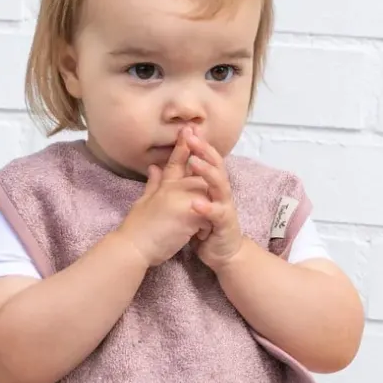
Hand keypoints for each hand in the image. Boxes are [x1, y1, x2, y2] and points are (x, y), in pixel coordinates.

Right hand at [113, 128, 209, 266]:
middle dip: (207, 169)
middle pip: (197, 173)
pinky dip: (207, 224)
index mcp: (163, 185)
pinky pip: (207, 214)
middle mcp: (172, 188)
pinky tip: (203, 235)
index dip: (183, 145)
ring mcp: (180, 199)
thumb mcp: (143, 201)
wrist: (131, 247)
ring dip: (208, 205)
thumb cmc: (136, 228)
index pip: (175, 162)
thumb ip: (152, 184)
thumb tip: (154, 167)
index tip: (190, 129)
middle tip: (214, 166)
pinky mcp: (187, 214)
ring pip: (205, 193)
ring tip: (207, 220)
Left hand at [184, 128, 246, 271]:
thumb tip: (157, 165)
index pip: (203, 160)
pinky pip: (217, 214)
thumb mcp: (186, 202)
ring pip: (219, 185)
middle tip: (192, 137)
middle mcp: (220, 192)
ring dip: (207, 173)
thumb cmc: (205, 226)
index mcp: (209, 186)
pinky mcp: (224, 224)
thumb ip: (174, 184)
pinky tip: (196, 203)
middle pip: (215, 166)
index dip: (195, 146)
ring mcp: (224, 207)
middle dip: (204, 151)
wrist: (221, 253)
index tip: (185, 129)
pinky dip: (206, 207)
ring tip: (195, 162)